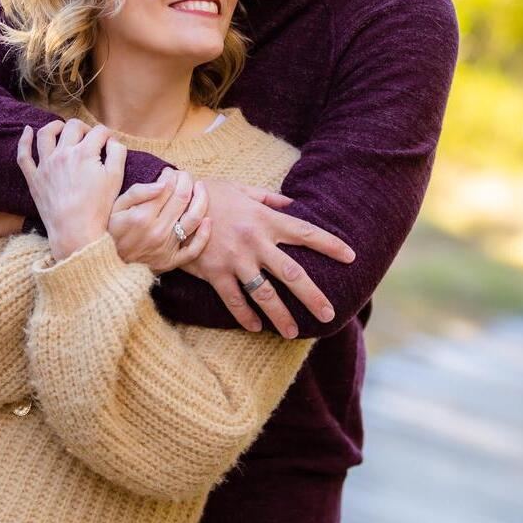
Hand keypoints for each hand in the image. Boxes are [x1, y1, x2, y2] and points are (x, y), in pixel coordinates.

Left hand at [17, 119, 125, 259]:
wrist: (75, 231)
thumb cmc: (98, 208)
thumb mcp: (116, 179)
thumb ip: (118, 154)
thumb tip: (113, 141)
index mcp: (85, 153)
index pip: (98, 132)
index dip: (107, 134)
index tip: (110, 142)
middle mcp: (63, 153)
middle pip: (73, 127)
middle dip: (85, 128)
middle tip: (90, 139)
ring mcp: (46, 165)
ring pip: (46, 133)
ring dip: (56, 126)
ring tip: (62, 128)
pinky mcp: (34, 178)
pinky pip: (24, 155)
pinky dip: (24, 140)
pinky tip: (27, 130)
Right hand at [108, 168, 209, 272]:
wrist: (108, 265)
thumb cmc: (110, 232)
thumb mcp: (115, 208)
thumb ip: (137, 192)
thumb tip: (162, 183)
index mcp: (142, 216)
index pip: (167, 187)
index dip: (170, 174)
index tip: (168, 172)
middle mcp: (157, 230)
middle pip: (183, 197)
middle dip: (186, 180)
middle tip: (183, 175)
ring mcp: (166, 247)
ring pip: (194, 218)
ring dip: (201, 198)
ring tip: (200, 187)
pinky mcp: (171, 260)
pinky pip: (194, 249)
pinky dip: (204, 234)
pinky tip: (208, 220)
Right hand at [181, 177, 354, 337]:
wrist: (171, 204)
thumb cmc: (208, 194)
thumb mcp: (241, 189)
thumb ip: (268, 199)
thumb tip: (292, 203)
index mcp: (265, 220)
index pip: (306, 233)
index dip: (330, 245)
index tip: (351, 258)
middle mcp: (255, 241)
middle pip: (293, 273)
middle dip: (313, 296)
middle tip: (329, 315)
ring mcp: (235, 260)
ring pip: (265, 294)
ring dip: (281, 315)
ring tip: (293, 333)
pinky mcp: (215, 273)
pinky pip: (234, 300)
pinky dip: (245, 316)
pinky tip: (256, 328)